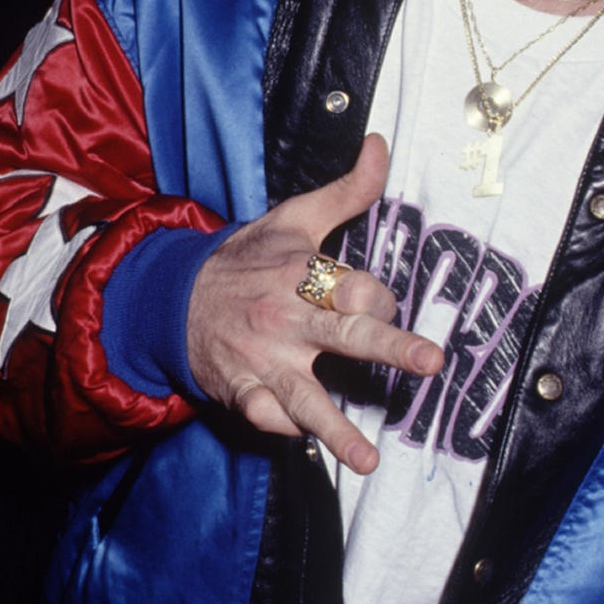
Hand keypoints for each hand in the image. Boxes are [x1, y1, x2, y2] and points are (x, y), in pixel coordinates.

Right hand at [187, 134, 442, 473]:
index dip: (377, 296)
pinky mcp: (242, 394)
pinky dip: (289, 433)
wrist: (173, 297)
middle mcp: (285, 319)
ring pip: (306, 398)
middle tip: (429, 362)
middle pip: (344, 333)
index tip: (382, 304)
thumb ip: (348, 189)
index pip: (354, 286)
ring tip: (369, 459)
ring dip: (339, 430)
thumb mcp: (295, 217)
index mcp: (300, 273)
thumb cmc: (249, 257)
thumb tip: (381, 144)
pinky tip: (316, 449)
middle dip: (389, 347)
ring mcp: (263, 361)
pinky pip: (268, 419)